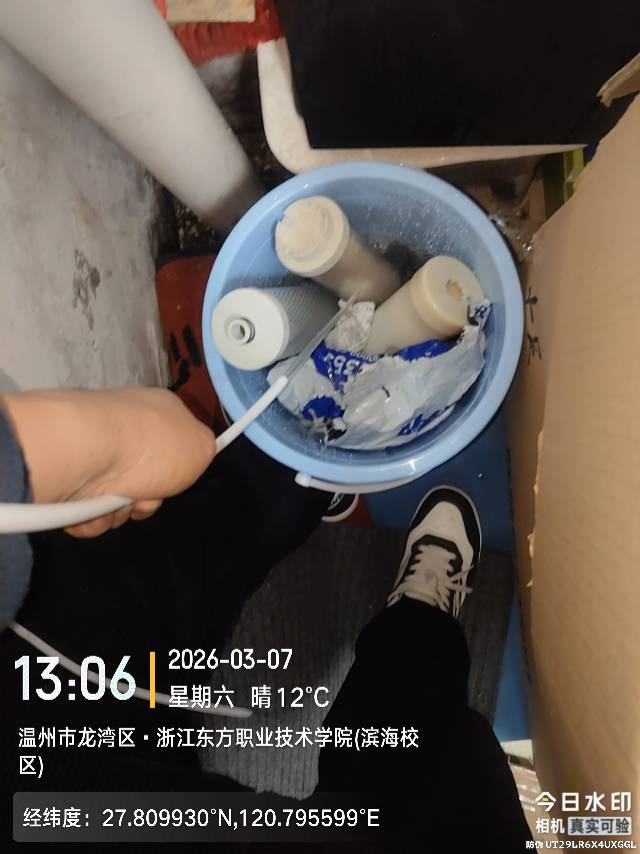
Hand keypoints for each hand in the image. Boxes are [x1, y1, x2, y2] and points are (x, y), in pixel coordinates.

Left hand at [2, 388, 215, 536]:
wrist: (89, 451)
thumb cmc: (152, 445)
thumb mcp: (202, 446)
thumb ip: (203, 450)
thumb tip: (192, 455)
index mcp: (158, 411)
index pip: (175, 444)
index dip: (179, 469)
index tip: (176, 479)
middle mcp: (125, 428)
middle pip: (147, 480)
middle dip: (148, 499)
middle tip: (145, 496)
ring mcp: (95, 450)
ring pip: (118, 500)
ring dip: (120, 511)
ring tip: (114, 501)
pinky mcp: (69, 475)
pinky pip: (89, 510)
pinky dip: (94, 517)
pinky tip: (94, 507)